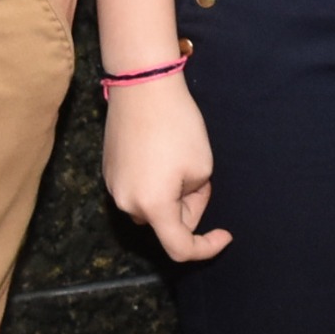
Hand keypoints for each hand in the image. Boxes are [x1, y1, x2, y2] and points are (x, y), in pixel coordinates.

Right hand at [101, 73, 230, 261]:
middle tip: (200, 176)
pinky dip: (152, 182)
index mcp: (153, 207)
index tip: (225, 235)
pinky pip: (136, 189)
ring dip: (168, 196)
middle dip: (186, 207)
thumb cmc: (177, 126)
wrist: (143, 86)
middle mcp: (127, 203)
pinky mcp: (109, 169)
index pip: (180, 248)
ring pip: (150, 206)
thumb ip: (195, 197)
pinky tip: (161, 153)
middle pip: (164, 224)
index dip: (206, 248)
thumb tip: (180, 200)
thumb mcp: (202, 167)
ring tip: (178, 160)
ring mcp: (113, 186)